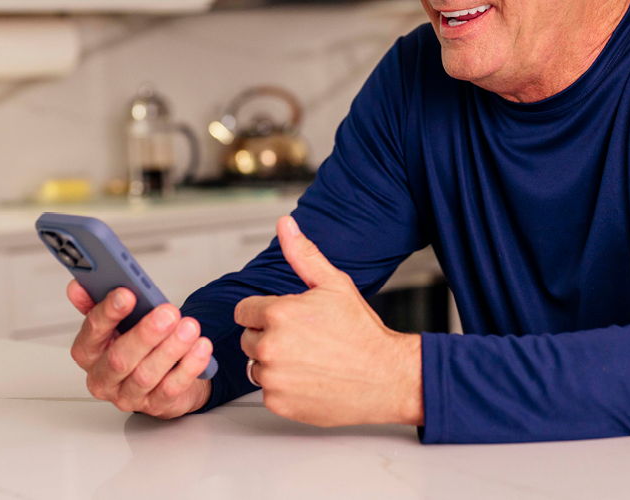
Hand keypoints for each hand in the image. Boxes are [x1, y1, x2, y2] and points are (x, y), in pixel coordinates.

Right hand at [67, 281, 212, 418]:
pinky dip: (189, 366)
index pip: (92, 332)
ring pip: (147, 375)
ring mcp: (128, 395)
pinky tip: (200, 348)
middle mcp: (103, 377)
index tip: (127, 294)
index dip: (108, 313)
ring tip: (189, 327)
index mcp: (88, 352)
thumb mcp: (118, 320)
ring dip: (171, 349)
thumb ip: (99, 302)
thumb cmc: (137, 342)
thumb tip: (78, 287)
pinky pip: (172, 388)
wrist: (163, 373)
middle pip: (119, 358)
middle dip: (146, 334)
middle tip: (168, 313)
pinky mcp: (156, 406)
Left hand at [235, 216, 422, 426]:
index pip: (244, 311)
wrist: (386, 377)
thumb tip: (285, 225)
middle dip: (269, 336)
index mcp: (279, 313)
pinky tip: (310, 379)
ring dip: (274, 363)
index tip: (289, 319)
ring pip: (256, 365)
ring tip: (308, 359)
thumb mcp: (334, 284)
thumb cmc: (362, 332)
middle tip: (304, 339)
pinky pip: (268, 391)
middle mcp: (270, 346)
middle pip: (248, 338)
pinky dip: (284, 387)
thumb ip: (303, 255)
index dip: (265, 312)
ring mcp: (273, 377)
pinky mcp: (278, 403)